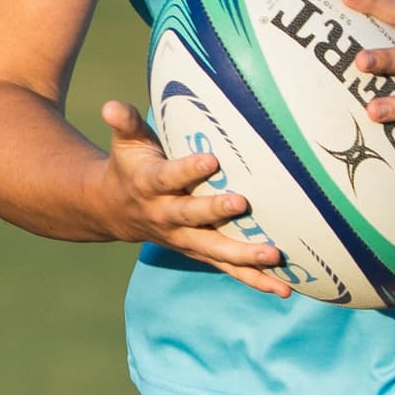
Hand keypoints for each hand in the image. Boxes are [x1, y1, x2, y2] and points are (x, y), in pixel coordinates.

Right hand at [96, 99, 293, 295]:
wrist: (114, 211)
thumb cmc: (131, 166)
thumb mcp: (127, 143)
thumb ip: (125, 123)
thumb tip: (111, 106)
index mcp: (149, 185)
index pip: (168, 177)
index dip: (187, 170)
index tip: (210, 160)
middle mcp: (166, 215)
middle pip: (191, 217)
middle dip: (215, 212)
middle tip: (242, 202)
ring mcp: (184, 239)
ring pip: (214, 250)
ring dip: (244, 256)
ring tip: (274, 256)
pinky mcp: (200, 252)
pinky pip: (228, 268)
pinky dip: (254, 279)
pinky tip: (282, 289)